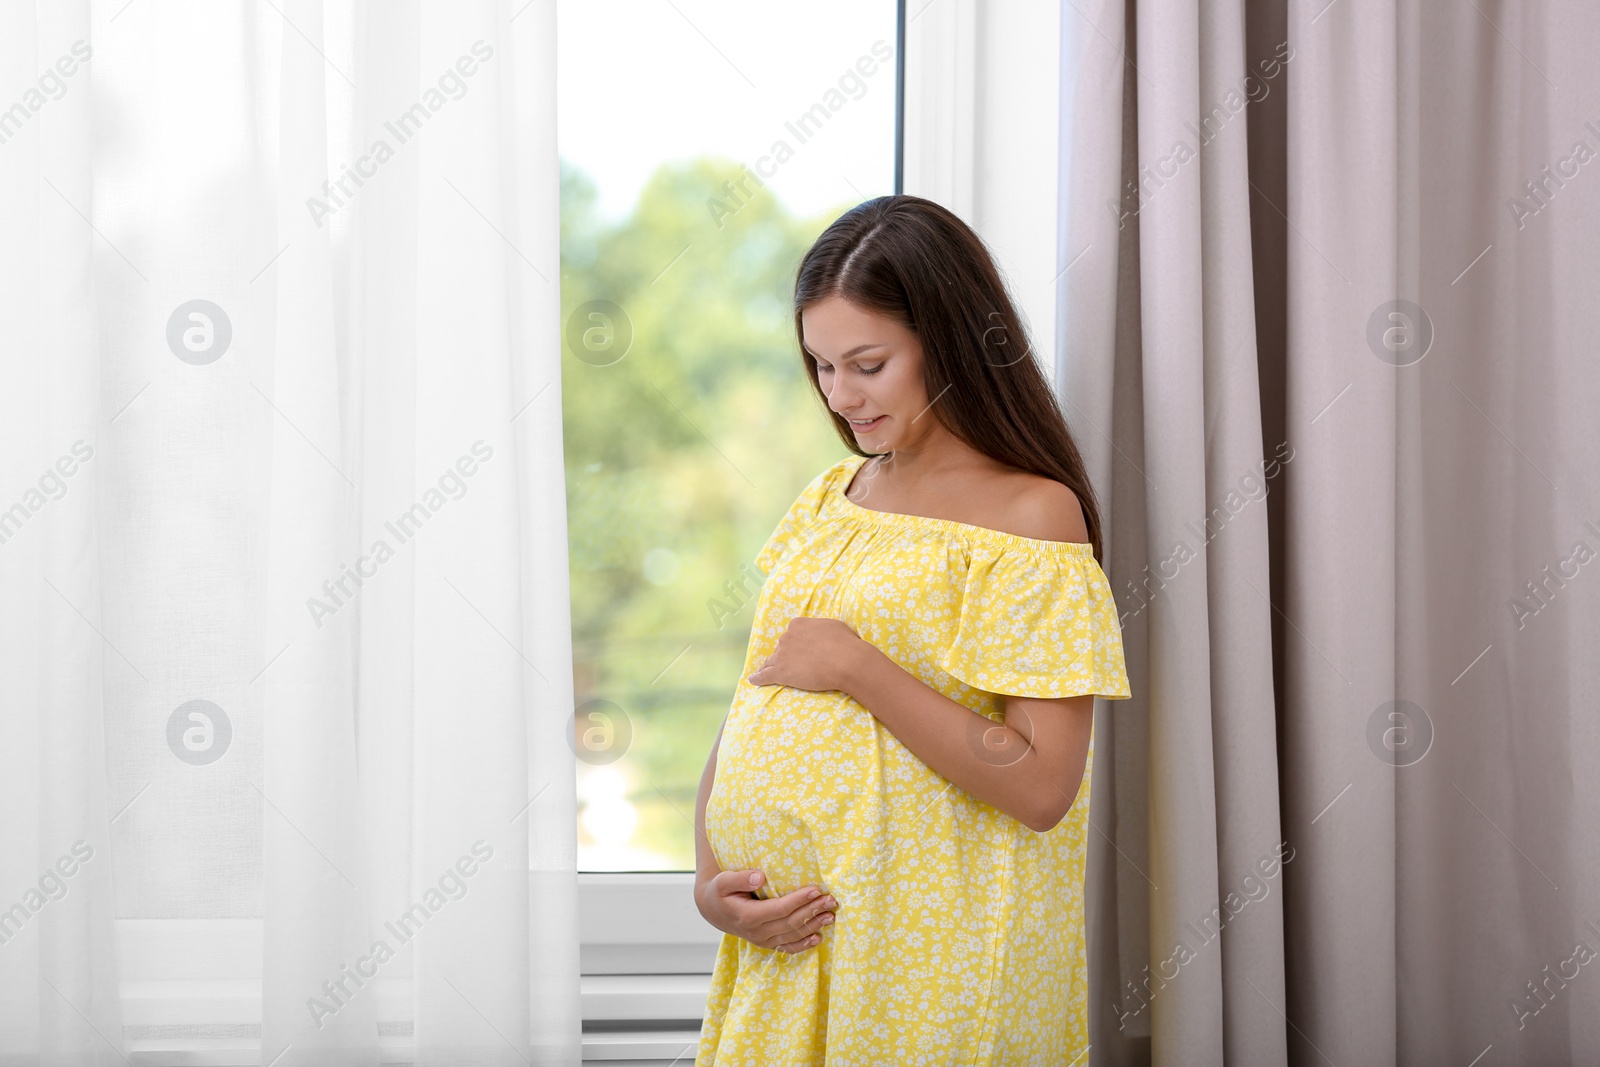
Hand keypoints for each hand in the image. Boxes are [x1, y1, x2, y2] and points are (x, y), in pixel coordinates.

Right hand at [695, 868, 837, 952]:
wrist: (713, 910)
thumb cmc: (719, 892)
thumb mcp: (723, 881)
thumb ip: (740, 878)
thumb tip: (760, 877)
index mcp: (747, 916)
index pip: (779, 909)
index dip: (799, 900)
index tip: (816, 889)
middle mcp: (757, 932)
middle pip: (790, 923)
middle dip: (813, 911)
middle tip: (832, 900)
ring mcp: (763, 940)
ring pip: (792, 936)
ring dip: (813, 926)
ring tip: (831, 915)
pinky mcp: (767, 943)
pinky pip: (788, 947)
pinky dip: (804, 944)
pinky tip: (818, 937)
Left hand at [746, 616, 863, 692]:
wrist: (846, 661)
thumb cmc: (845, 643)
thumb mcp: (833, 626)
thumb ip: (820, 629)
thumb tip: (820, 633)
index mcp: (798, 624)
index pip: (792, 633)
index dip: (796, 643)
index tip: (800, 649)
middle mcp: (787, 637)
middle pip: (782, 647)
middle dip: (785, 655)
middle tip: (794, 665)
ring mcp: (782, 655)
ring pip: (771, 661)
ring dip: (767, 666)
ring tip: (760, 672)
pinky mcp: (781, 672)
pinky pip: (765, 675)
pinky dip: (758, 678)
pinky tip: (752, 680)